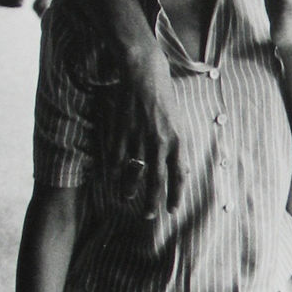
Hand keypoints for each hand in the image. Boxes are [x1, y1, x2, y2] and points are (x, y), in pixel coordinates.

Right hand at [113, 46, 185, 215]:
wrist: (143, 74)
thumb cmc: (163, 96)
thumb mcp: (178, 120)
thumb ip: (177, 144)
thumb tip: (179, 169)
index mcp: (178, 140)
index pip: (179, 175)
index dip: (176, 195)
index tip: (172, 210)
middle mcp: (160, 143)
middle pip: (156, 182)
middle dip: (153, 203)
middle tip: (150, 217)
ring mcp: (139, 140)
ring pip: (134, 175)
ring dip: (130, 191)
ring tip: (127, 200)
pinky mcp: (121, 133)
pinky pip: (116, 160)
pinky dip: (113, 173)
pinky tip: (112, 181)